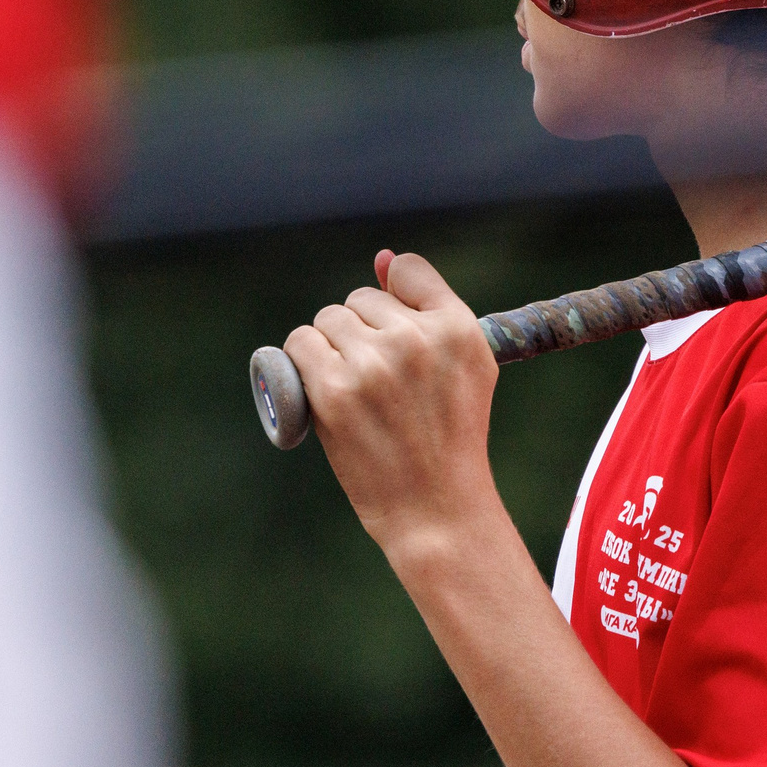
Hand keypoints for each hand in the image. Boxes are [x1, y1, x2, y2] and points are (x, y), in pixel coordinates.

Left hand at [285, 250, 501, 554]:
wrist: (435, 508)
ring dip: (329, 347)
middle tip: (376, 380)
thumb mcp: (467, 368)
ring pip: (327, 319)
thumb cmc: (450, 438)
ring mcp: (374, 364)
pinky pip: (299, 344)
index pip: (408, 270)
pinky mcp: (335, 392)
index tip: (393, 335)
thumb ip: (429, 309)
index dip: (393, 300)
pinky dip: (301, 363)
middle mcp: (417, 339)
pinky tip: (319, 388)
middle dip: (360, 332)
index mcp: (458, 328)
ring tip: (351, 388)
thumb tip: (380, 258)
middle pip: (360, 299)